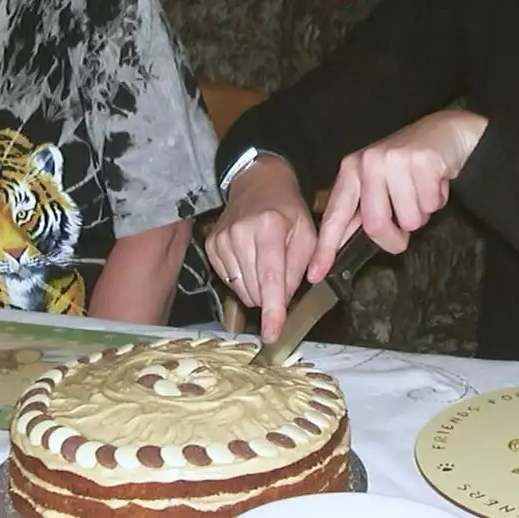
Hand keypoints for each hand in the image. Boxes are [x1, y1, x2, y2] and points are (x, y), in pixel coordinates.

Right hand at [204, 156, 315, 341]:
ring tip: (266, 262)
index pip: (270, 278)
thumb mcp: (307, 233)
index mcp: (268, 227)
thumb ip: (300, 267)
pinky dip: (244, 280)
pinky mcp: (211, 246)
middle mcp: (239, 234)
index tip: (272, 333)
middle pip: (255, 289)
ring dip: (258, 288)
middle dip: (272, 294)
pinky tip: (251, 260)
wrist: (258, 184)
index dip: (272, 309)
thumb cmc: (287, 210)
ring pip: (241, 290)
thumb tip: (287, 299)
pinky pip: (229, 281)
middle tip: (282, 271)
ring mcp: (221, 240)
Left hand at [309, 109, 486, 280]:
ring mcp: (395, 159)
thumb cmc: (408, 164)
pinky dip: (437, 201)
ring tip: (422, 193)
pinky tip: (435, 182)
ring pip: (409, 219)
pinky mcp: (422, 160)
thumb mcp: (377, 183)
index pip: (336, 215)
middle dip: (395, 238)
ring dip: (421, 215)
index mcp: (352, 170)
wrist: (445, 132)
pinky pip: (431, 204)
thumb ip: (360, 211)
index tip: (316, 274)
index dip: (326, 248)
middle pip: (376, 225)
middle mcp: (368, 162)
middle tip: (405, 232)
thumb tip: (340, 246)